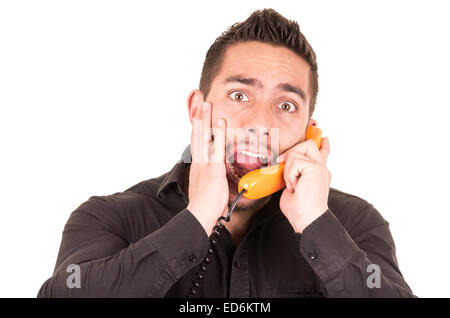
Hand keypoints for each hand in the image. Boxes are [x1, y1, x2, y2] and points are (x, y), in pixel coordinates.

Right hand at [187, 101, 227, 235]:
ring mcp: (205, 164)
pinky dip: (219, 133)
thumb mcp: (206, 190)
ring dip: (205, 119)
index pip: (196, 142)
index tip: (197, 116)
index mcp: (197, 167)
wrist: (200, 215)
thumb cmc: (204, 208)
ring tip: (206, 103)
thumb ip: (210, 181)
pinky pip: (216, 147)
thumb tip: (215, 180)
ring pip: (204, 136)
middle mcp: (199, 162)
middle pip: (197, 134)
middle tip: (200, 102)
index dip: (197, 128)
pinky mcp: (213, 168)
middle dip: (198, 117)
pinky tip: (221, 121)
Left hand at [277, 137, 330, 232]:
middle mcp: (322, 168)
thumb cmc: (299, 209)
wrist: (307, 220)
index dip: (321, 143)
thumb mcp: (292, 187)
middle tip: (285, 168)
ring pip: (297, 151)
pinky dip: (290, 174)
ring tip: (293, 184)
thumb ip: (292, 174)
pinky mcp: (316, 168)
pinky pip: (294, 161)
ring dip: (288, 168)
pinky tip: (295, 186)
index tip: (321, 136)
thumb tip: (280, 165)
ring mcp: (320, 167)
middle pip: (309, 144)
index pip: (323, 151)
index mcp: (318, 173)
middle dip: (292, 152)